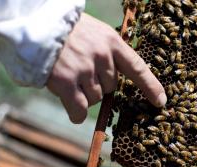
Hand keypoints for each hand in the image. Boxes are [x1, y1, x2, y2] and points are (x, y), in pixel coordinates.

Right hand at [47, 13, 166, 123]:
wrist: (36, 24)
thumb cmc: (68, 31)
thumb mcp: (95, 32)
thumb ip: (108, 53)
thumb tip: (114, 82)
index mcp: (112, 42)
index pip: (138, 68)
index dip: (151, 87)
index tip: (160, 102)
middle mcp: (102, 56)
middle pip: (111, 87)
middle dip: (99, 85)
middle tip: (82, 72)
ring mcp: (84, 69)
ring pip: (96, 98)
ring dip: (85, 95)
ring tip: (70, 78)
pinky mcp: (66, 82)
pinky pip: (80, 109)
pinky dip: (77, 114)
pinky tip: (73, 110)